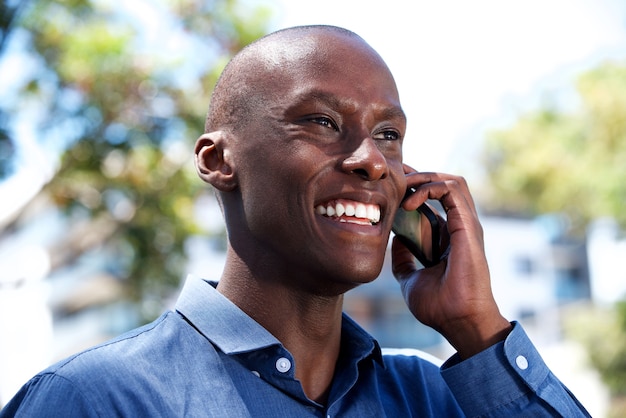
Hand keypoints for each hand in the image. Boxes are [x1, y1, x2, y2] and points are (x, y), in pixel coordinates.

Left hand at [391, 165, 511, 358]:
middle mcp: (461, 227)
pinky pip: (452, 190)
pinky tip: (408, 202)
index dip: (414, 187)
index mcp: (450, 237)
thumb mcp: (411, 279)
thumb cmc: (440, 307)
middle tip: (393, 177)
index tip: (390, 187)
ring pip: (451, 181)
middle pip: (443, 185)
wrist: (459, 322)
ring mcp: (467, 225)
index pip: (435, 200)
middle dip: (417, 175)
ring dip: (424, 177)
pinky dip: (429, 188)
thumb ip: (404, 260)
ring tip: (402, 186)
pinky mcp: (468, 225)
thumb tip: (395, 242)